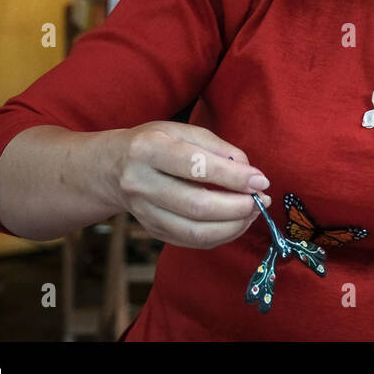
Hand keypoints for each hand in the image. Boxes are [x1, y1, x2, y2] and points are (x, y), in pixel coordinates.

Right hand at [111, 121, 270, 249]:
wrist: (112, 167)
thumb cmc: (156, 144)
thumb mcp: (183, 132)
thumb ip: (219, 148)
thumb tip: (251, 174)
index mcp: (148, 149)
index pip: (196, 167)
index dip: (234, 177)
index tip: (261, 180)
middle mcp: (140, 183)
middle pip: (197, 206)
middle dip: (238, 207)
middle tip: (261, 200)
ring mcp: (143, 212)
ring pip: (195, 232)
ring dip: (233, 226)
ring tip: (253, 212)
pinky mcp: (152, 231)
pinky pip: (192, 242)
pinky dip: (221, 235)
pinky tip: (236, 222)